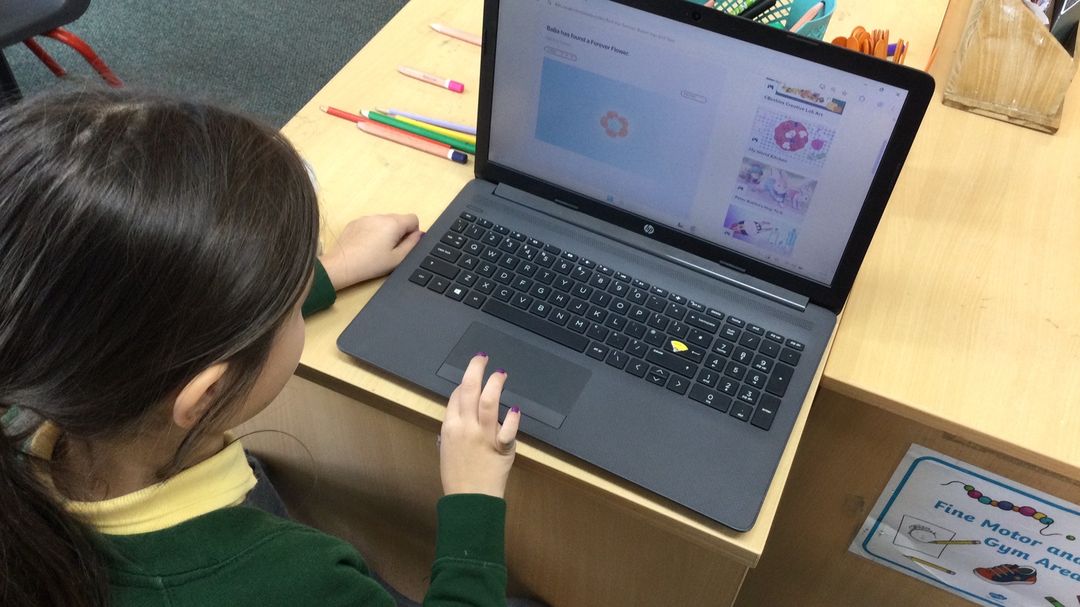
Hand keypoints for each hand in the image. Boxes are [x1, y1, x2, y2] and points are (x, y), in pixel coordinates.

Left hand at [319, 214, 422, 289]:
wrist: (342, 265)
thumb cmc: (371, 264)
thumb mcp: (398, 258)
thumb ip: (413, 244)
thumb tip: (420, 235)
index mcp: (393, 223)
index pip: (413, 219)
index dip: (413, 233)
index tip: (404, 245)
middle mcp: (380, 216)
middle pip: (398, 220)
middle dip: (399, 232)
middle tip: (390, 251)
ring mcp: (366, 218)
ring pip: (384, 222)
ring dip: (385, 232)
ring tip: (376, 250)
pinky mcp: (355, 222)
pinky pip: (370, 224)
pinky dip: (372, 232)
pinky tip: (365, 247)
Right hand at [439, 353, 520, 497]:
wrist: (469, 500)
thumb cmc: (457, 477)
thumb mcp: (447, 450)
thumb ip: (453, 431)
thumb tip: (459, 415)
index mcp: (449, 427)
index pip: (455, 396)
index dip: (463, 384)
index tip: (470, 379)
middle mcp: (465, 427)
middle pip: (468, 390)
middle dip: (475, 370)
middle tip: (482, 358)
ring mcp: (483, 436)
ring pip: (488, 402)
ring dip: (495, 384)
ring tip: (500, 373)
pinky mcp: (501, 447)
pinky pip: (508, 429)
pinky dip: (513, 418)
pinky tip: (516, 409)